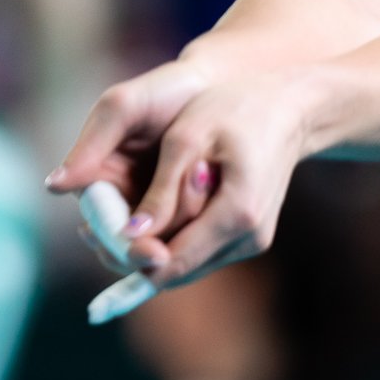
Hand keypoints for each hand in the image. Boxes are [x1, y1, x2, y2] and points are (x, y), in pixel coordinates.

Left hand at [53, 63, 313, 287]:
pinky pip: (200, 252)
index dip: (129, 257)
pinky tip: (140, 219)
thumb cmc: (236, 109)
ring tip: (108, 222)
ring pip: (186, 265)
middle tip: (88, 231)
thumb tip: (131, 234)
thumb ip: (162, 190)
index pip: (173, 261)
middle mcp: (249, 237)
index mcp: (237, 213)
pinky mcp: (248, 238)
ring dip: (149, 250)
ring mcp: (252, 241)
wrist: (291, 108)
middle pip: (177, 271)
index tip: (92, 236)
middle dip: (132, 256)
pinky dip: (170, 241)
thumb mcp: (189, 138)